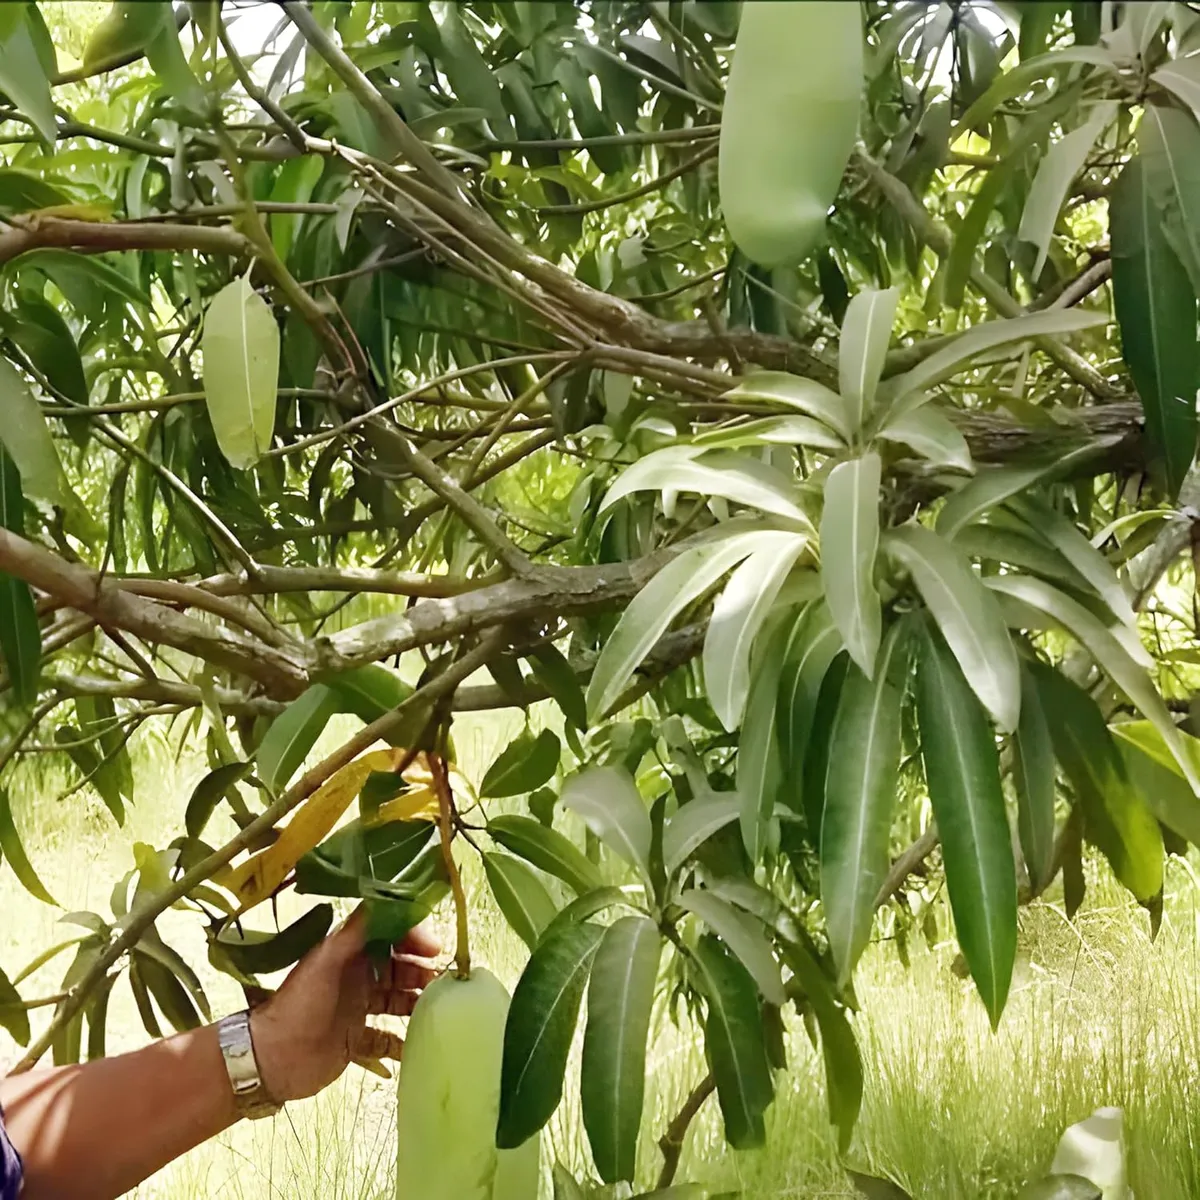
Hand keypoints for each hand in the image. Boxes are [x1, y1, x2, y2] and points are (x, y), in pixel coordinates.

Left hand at [248, 910, 439, 1102]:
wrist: (272, 1059)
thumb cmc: (300, 1004)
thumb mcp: (326, 959)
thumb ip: (357, 930)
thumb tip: (390, 899)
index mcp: (350, 955)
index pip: (389, 936)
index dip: (413, 938)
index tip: (434, 950)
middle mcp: (356, 979)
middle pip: (398, 969)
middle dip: (421, 971)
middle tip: (442, 981)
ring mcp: (357, 1011)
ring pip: (397, 1002)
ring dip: (416, 1003)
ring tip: (436, 1010)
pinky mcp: (355, 1042)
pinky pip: (387, 1040)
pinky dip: (402, 1043)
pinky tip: (417, 1045)